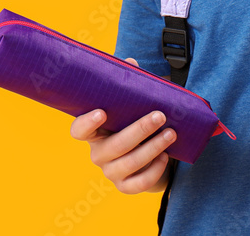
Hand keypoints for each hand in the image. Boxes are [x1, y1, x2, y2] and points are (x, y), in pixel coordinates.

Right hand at [69, 58, 175, 193]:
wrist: (151, 155)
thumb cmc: (136, 123)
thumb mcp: (132, 105)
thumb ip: (128, 85)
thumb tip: (130, 62)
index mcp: (94, 132)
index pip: (78, 130)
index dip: (86, 123)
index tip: (102, 112)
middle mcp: (98, 153)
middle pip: (114, 145)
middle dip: (139, 130)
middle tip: (160, 115)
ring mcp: (111, 172)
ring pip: (129, 163)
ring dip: (152, 147)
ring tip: (171, 133)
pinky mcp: (125, 187)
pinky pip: (139, 183)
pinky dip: (154, 170)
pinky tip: (165, 157)